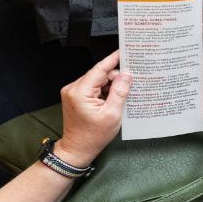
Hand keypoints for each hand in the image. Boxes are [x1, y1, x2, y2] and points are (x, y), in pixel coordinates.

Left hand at [57, 51, 131, 166]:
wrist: (77, 150)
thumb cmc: (92, 137)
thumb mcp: (112, 114)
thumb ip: (120, 91)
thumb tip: (127, 74)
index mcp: (80, 92)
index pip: (100, 69)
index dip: (114, 59)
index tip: (124, 51)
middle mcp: (73, 89)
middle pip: (99, 74)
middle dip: (115, 79)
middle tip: (130, 86)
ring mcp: (72, 92)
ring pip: (97, 80)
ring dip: (109, 87)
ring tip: (119, 99)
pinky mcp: (75, 96)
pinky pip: (92, 87)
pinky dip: (103, 91)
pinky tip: (111, 100)